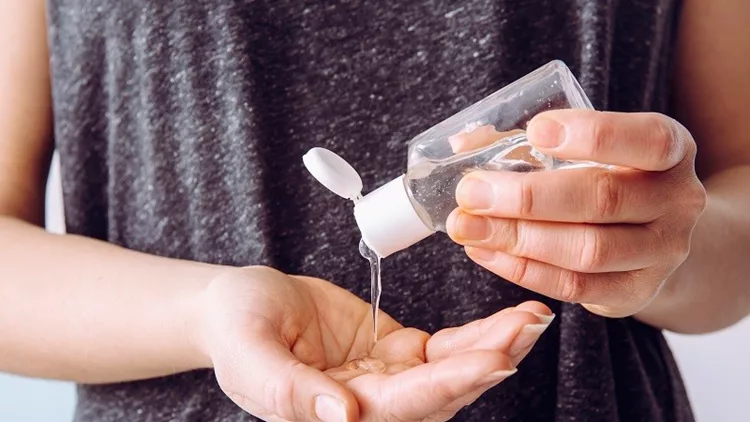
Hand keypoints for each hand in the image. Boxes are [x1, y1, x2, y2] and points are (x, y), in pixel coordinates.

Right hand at [196, 266, 552, 420]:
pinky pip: (445, 348)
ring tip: (532, 317)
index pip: (404, 405)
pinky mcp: (395, 351)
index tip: (495, 358)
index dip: (450, 383)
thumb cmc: (234, 328)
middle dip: (490, 361)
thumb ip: (288, 389)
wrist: (239, 306)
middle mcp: (369, 404)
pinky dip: (476, 335)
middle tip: (530, 326)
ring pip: (452, 372)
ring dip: (493, 346)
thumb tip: (343, 416)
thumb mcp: (249, 354)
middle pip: (442, 393)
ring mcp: (386, 378)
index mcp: (334, 413)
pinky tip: (506, 319)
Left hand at [447, 109, 706, 317]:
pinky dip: (523, 270)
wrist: (654, 237)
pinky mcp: (635, 292)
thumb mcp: (588, 150)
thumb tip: (462, 146)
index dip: (592, 134)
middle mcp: (677, 201)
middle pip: (602, 199)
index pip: (647, 139)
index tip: (535, 131)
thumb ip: (530, 142)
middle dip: (528, 197)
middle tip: (471, 193)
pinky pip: (575, 286)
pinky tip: (485, 252)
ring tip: (466, 227)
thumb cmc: (607, 178)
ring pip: (587, 250)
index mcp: (670, 150)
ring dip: (517, 238)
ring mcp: (662, 253)